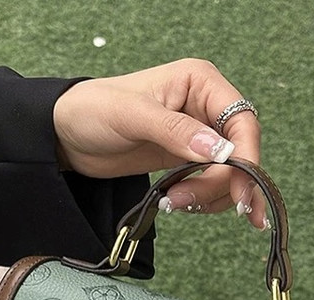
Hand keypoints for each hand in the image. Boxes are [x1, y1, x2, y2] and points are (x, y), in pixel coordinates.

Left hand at [53, 59, 266, 228]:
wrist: (66, 135)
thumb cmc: (92, 110)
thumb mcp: (132, 116)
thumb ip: (177, 132)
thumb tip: (220, 151)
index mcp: (200, 83)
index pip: (242, 122)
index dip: (247, 159)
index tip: (240, 190)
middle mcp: (205, 108)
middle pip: (240, 153)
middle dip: (225, 184)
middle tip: (191, 203)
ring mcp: (197, 136)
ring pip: (227, 174)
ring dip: (211, 197)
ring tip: (175, 203)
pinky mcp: (185, 160)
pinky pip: (208, 184)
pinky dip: (201, 200)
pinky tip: (178, 204)